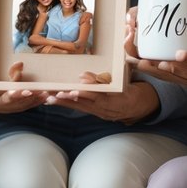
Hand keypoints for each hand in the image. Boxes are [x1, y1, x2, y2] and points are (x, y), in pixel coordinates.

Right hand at [0, 60, 49, 113]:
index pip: (0, 93)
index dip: (9, 89)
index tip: (18, 79)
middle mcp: (2, 105)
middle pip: (13, 102)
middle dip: (23, 96)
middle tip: (31, 91)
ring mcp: (11, 108)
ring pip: (23, 105)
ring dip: (33, 99)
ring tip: (43, 92)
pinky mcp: (19, 108)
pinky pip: (29, 106)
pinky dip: (37, 102)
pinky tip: (46, 96)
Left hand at [44, 73, 159, 123]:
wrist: (137, 106)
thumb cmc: (130, 88)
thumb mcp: (123, 80)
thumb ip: (105, 78)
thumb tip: (82, 76)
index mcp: (116, 99)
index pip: (99, 96)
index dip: (87, 93)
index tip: (75, 89)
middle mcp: (105, 108)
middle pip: (84, 103)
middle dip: (69, 99)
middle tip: (55, 94)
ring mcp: (99, 111)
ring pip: (79, 106)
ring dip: (63, 102)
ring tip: (49, 98)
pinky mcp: (94, 112)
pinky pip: (79, 108)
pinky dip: (66, 104)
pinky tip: (54, 100)